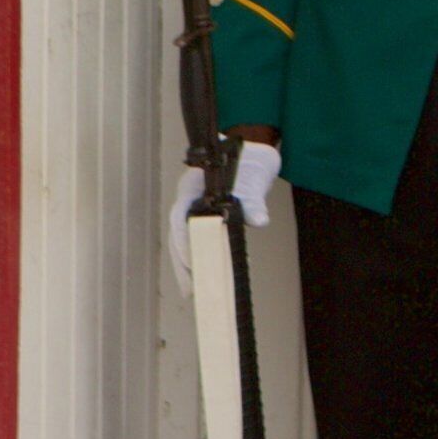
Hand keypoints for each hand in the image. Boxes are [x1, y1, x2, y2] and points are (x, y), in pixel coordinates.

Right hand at [168, 141, 282, 288]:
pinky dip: (203, 255)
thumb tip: (258, 219)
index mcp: (193, 187)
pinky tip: (210, 272)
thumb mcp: (254, 176)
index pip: (181, 218)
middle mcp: (189, 198)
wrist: (254, 149)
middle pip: (179, 234)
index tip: (191, 263)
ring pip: (186, 238)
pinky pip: (200, 238)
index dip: (184, 242)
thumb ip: (253, 198)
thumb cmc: (250, 159)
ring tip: (195, 289)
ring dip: (189, 263)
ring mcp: (196, 207)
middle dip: (183, 262)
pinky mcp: (208, 215)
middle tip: (191, 289)